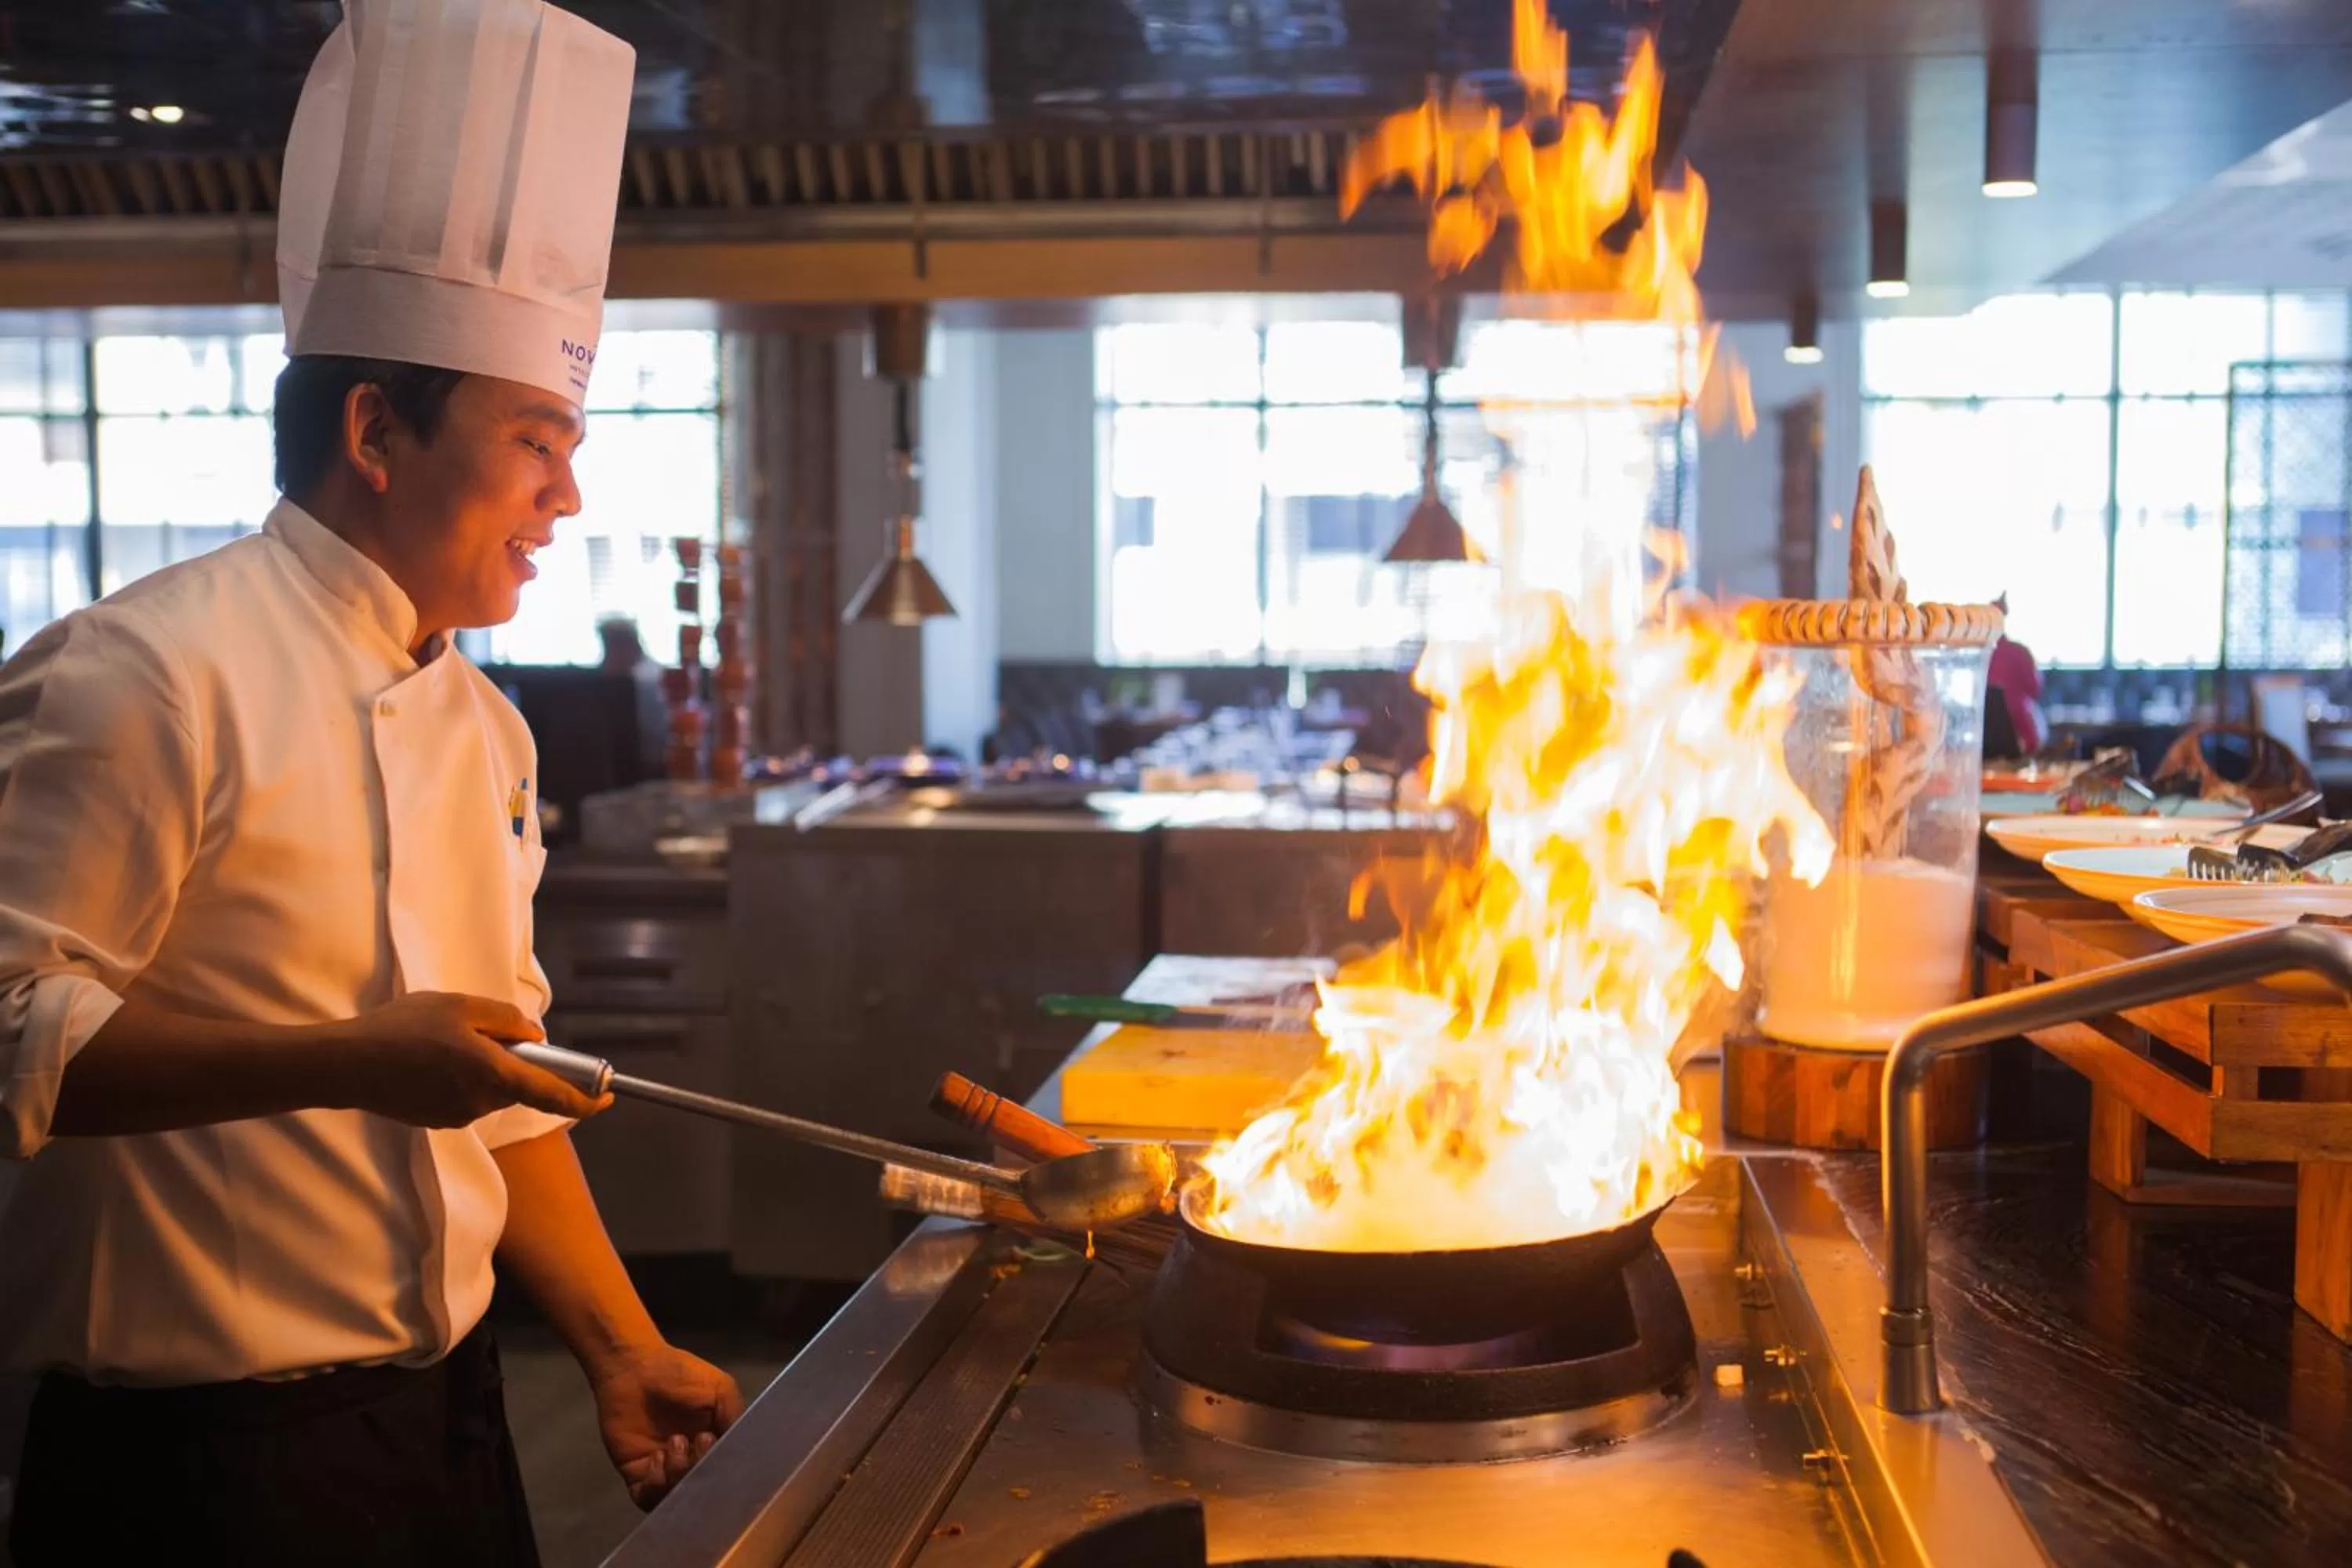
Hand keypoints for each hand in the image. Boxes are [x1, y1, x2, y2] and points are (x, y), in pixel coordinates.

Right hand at [321, 992, 608, 1126]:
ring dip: (485, 1066)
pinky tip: (428, 1060)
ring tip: (442, 1041)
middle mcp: (482, 1102)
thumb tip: (536, 1037)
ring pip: (493, 1088)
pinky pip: (468, 1096)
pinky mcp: (440, 1121)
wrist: (346, 1065)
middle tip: (482, 1030)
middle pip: (521, 1084)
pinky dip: (462, 1078)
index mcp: (493, 1073)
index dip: (587, 1097)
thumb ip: (508, 1020)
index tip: (609, 1093)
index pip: (554, 1094)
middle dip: (517, 1061)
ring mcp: (460, 1116)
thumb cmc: (401, 1028)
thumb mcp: (460, 1006)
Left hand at [589, 1342, 744, 1509]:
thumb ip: (735, 1417)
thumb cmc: (680, 1374)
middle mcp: (691, 1462)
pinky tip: (657, 1457)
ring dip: (678, 1476)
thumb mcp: (720, 1388)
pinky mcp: (636, 1474)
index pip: (725, 1471)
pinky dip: (655, 1485)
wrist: (633, 1368)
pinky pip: (647, 1498)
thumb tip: (746, 1451)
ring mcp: (664, 1471)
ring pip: (675, 1496)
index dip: (726, 1469)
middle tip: (698, 1440)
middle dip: (701, 1470)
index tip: (722, 1450)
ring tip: (674, 1444)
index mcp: (715, 1445)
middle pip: (701, 1488)